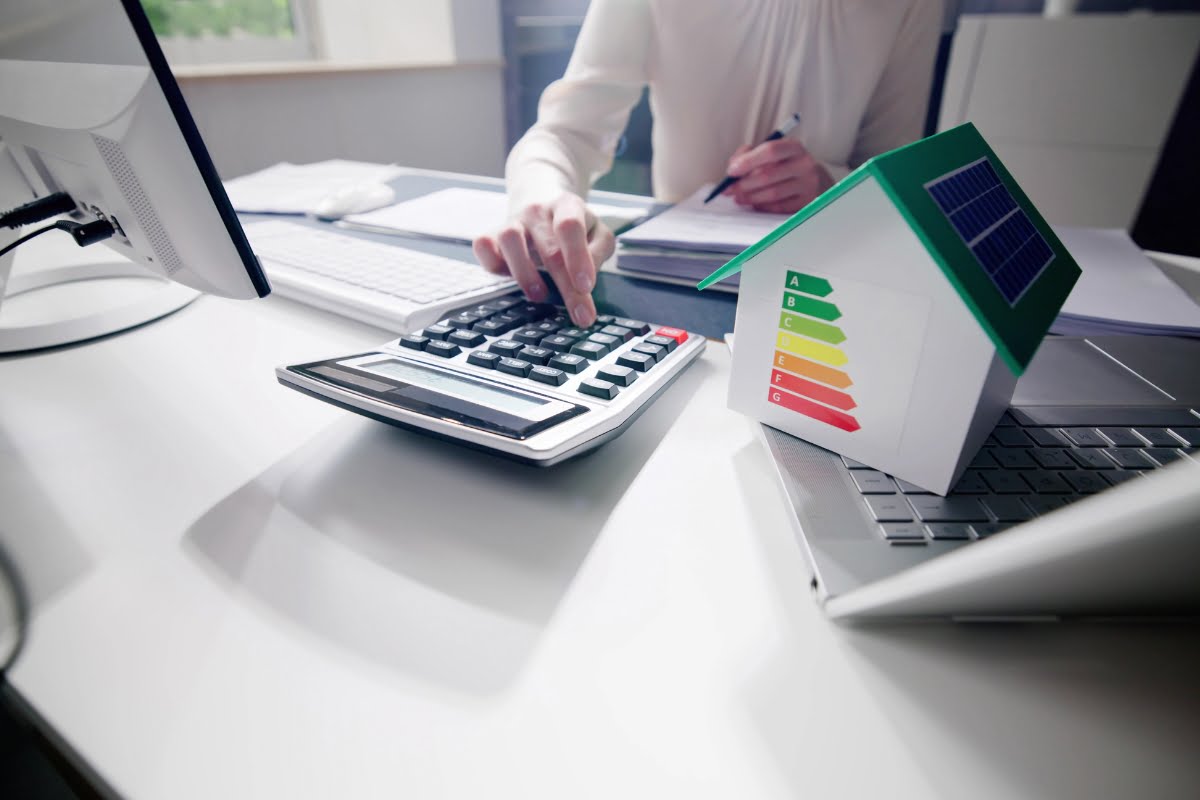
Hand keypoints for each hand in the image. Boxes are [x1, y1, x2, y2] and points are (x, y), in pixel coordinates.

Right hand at [473, 193, 613, 326]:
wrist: (538, 200)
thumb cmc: (569, 226)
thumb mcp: (596, 232)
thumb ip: (599, 251)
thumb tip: (587, 280)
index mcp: (567, 206)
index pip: (570, 227)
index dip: (578, 258)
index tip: (586, 287)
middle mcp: (537, 211)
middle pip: (549, 248)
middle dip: (566, 286)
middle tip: (580, 314)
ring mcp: (512, 222)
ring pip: (510, 240)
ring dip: (526, 274)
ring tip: (540, 294)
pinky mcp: (491, 235)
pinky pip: (483, 246)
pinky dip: (492, 264)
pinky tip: (509, 278)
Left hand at [723, 138, 834, 213]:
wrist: (813, 180)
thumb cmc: (784, 165)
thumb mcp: (771, 153)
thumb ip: (749, 154)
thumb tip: (733, 166)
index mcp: (794, 147)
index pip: (770, 150)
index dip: (748, 161)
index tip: (731, 171)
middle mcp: (804, 164)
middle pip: (769, 175)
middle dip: (744, 184)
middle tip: (729, 189)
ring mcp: (807, 184)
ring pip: (773, 193)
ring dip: (750, 197)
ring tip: (739, 197)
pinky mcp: (805, 202)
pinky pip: (779, 207)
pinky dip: (762, 206)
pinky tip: (754, 203)